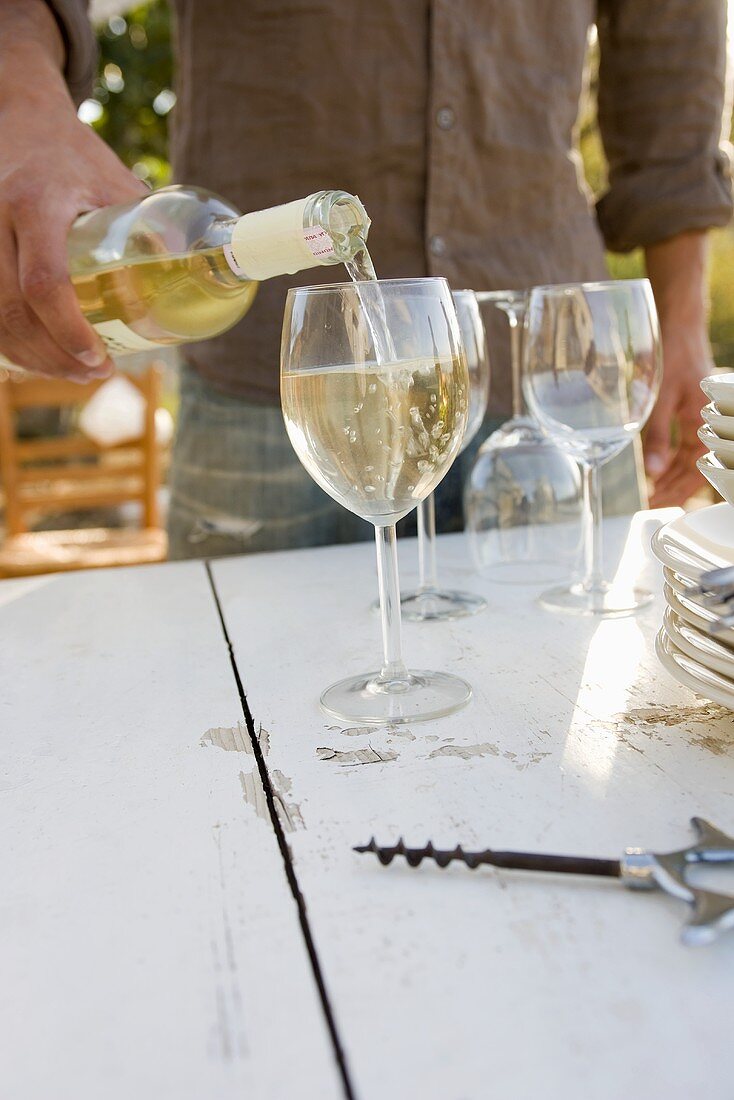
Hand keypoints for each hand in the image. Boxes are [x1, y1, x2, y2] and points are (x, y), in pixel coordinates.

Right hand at [0, 25, 146, 379]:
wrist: (21, 119)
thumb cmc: (76, 156)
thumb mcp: (116, 182)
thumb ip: (150, 226)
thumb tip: (198, 276)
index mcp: (37, 203)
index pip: (45, 282)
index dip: (69, 329)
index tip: (98, 357)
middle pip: (13, 308)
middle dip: (53, 354)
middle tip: (93, 374)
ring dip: (32, 355)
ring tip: (73, 373)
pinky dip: (12, 339)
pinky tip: (41, 356)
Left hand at [643, 321, 711, 507]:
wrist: (677, 324)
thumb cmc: (673, 355)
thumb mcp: (660, 399)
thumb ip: (656, 436)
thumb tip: (651, 472)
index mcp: (706, 422)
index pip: (697, 468)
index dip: (679, 489)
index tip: (659, 503)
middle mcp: (707, 421)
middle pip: (694, 466)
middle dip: (674, 487)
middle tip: (652, 504)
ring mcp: (699, 416)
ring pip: (689, 456)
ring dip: (671, 475)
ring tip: (654, 492)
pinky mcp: (689, 410)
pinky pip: (685, 442)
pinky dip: (671, 456)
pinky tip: (659, 468)